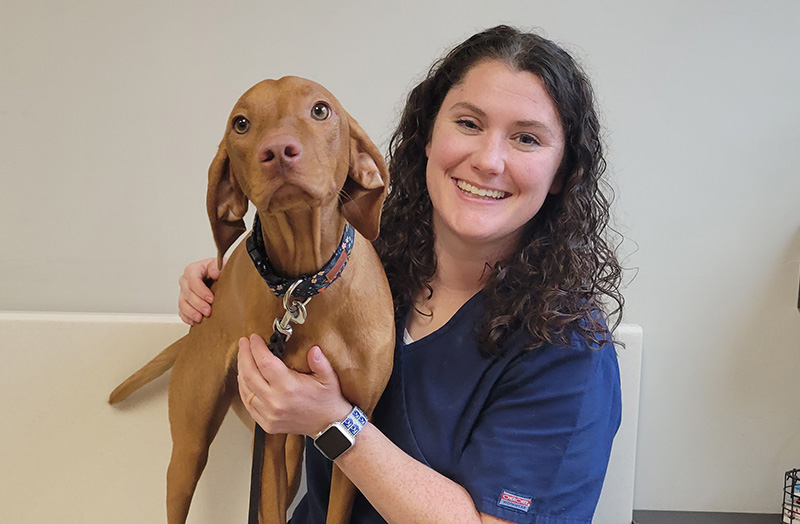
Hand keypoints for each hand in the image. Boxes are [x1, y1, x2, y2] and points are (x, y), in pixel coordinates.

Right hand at [177, 257, 224, 324]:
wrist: (218, 277)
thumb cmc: (218, 270)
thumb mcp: (221, 264)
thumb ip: (218, 266)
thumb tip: (215, 273)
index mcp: (193, 269)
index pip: (192, 279)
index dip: (201, 290)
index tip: (211, 298)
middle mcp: (185, 281)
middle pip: (187, 293)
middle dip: (198, 304)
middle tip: (208, 311)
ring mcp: (183, 292)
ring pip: (182, 303)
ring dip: (191, 312)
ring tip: (200, 319)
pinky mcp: (184, 302)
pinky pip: (181, 311)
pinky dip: (187, 317)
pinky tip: (194, 321)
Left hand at [237, 334, 351, 436]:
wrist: (329, 425)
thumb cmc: (328, 399)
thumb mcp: (329, 378)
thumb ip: (320, 362)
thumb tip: (313, 349)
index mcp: (289, 388)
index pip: (265, 362)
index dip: (256, 348)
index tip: (254, 338)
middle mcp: (275, 401)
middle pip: (250, 374)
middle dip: (244, 355)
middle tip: (244, 342)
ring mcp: (269, 414)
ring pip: (245, 389)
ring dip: (241, 370)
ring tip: (243, 356)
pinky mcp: (266, 423)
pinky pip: (248, 404)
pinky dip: (243, 388)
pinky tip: (244, 378)